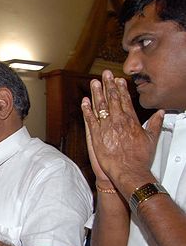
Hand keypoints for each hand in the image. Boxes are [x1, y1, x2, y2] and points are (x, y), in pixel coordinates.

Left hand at [81, 70, 163, 195]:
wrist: (128, 171)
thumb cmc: (139, 158)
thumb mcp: (151, 139)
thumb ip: (155, 124)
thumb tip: (160, 113)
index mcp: (131, 121)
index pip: (125, 101)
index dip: (121, 89)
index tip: (118, 80)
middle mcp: (119, 121)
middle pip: (113, 99)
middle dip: (109, 85)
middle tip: (105, 74)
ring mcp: (106, 128)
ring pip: (100, 107)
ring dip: (97, 93)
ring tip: (94, 82)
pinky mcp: (96, 136)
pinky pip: (90, 120)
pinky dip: (86, 110)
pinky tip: (84, 101)